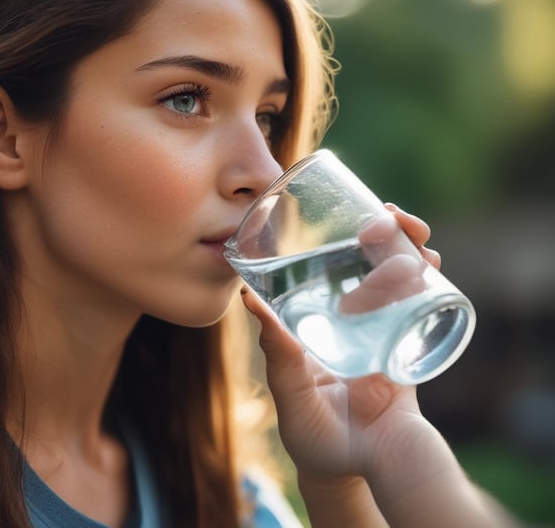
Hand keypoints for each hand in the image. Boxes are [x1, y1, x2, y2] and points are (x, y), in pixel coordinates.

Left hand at [239, 205, 439, 479]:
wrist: (360, 467)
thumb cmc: (314, 436)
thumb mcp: (292, 394)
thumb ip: (277, 355)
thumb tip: (249, 300)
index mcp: (315, 321)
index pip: (325, 268)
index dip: (337, 237)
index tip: (345, 213)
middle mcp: (348, 317)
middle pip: (369, 262)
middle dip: (383, 230)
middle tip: (386, 214)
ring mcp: (380, 327)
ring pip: (399, 275)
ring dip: (407, 246)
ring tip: (409, 230)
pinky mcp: (407, 343)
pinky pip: (421, 305)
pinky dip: (429, 278)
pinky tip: (432, 260)